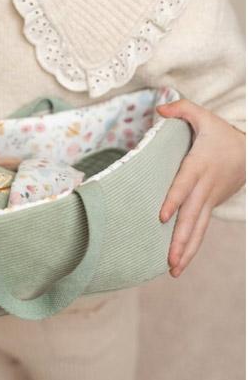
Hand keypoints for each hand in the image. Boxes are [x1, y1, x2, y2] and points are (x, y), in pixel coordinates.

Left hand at [157, 99, 244, 276]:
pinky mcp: (211, 205)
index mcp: (199, 166)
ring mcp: (209, 199)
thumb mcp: (202, 115)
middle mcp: (204, 187)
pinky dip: (192, 245)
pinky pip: (201, 229)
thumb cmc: (220, 133)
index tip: (162, 216)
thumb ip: (181, 109)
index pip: (184, 185)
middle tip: (170, 262)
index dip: (174, 200)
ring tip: (174, 270)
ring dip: (186, 250)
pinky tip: (180, 261)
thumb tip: (159, 109)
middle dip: (180, 240)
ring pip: (198, 229)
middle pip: (191, 217)